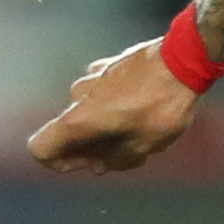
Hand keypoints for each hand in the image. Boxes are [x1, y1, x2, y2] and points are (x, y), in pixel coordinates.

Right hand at [28, 39, 202, 174]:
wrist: (182, 60)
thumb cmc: (161, 107)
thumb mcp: (143, 146)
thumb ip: (115, 160)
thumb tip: (100, 163)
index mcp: (78, 120)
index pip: (40, 148)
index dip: (59, 163)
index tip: (88, 162)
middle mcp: (77, 97)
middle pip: (68, 131)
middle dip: (91, 148)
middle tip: (124, 153)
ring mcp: (92, 77)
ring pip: (88, 112)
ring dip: (105, 126)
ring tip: (140, 130)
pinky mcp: (108, 65)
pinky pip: (102, 93)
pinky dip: (114, 105)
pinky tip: (142, 106)